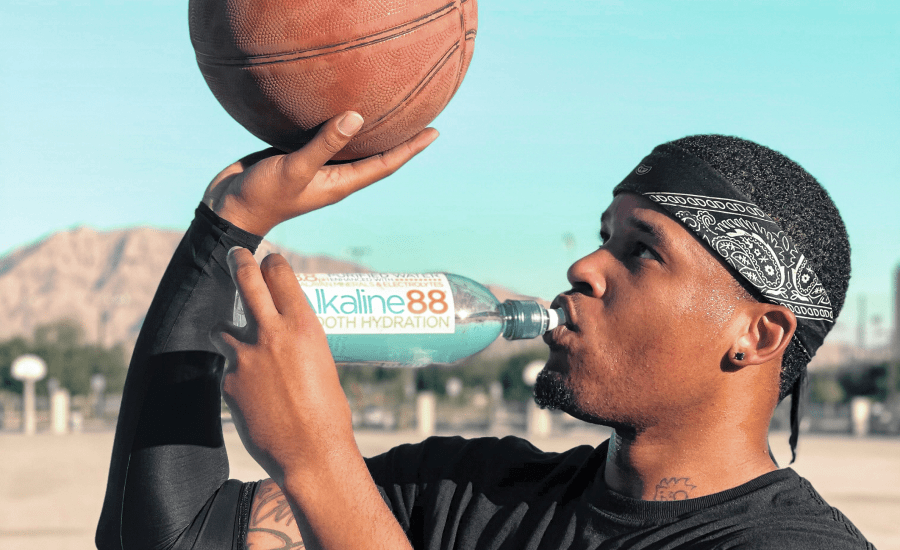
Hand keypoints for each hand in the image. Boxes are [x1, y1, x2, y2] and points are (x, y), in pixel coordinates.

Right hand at [203, 112, 437, 235]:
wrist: (227, 208)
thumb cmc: (261, 196)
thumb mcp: (294, 169)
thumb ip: (324, 145)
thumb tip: (357, 117)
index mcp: (340, 183)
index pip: (385, 164)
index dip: (411, 148)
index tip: (435, 131)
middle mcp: (333, 175)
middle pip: (375, 155)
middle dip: (399, 139)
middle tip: (423, 116)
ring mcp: (315, 166)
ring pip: (350, 146)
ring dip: (369, 131)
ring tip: (389, 109)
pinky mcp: (295, 156)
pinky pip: (323, 137)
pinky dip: (335, 123)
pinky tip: (336, 105)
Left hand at [211, 247, 350, 482]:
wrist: (311, 453)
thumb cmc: (329, 411)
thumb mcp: (322, 362)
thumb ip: (297, 342)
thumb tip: (286, 333)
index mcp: (303, 325)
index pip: (279, 274)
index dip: (272, 265)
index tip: (268, 263)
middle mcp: (271, 333)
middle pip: (245, 280)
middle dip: (238, 262)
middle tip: (235, 255)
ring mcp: (245, 357)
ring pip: (221, 328)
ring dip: (227, 331)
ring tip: (237, 341)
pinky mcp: (228, 383)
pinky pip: (227, 369)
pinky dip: (236, 376)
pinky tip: (254, 396)